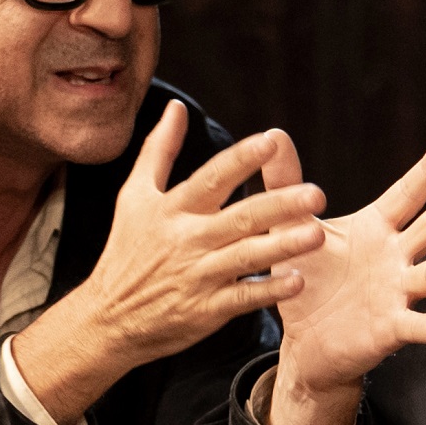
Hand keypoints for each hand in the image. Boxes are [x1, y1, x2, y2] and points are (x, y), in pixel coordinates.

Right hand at [14, 104, 325, 424]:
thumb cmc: (126, 251)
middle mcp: (188, 240)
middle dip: (279, 205)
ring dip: (282, 246)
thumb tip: (176, 107)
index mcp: (173, 209)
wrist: (108, 318)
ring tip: (317, 234)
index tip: (270, 141)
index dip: (240, 160)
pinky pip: (242, 299)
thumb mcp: (134, 197)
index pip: (211, 178)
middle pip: (239, 217)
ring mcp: (198, 276)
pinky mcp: (205, 310)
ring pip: (246, 257)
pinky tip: (297, 281)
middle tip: (316, 194)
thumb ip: (159, 150)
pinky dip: (268, 292)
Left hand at [262, 138, 425, 424]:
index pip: (405, 195)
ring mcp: (397, 293)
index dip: (425, 172)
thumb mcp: (292, 229)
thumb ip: (286, 184)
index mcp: (375, 230)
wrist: (304, 341)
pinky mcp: (390, 328)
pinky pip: (416, 326)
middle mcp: (395, 258)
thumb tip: (275, 134)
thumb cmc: (307, 280)